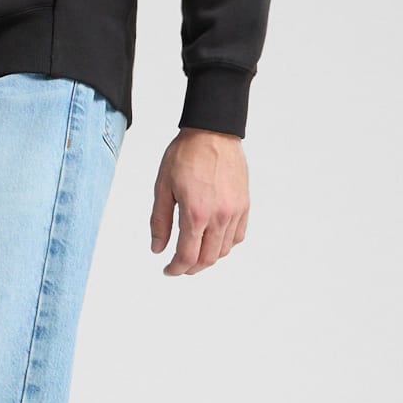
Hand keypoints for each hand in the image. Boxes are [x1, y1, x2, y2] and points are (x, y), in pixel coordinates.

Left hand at [151, 127, 248, 276]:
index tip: (168, 270)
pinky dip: (225, 244)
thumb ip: (160, 221)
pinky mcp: (244, 205)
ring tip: (194, 252)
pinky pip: (238, 236)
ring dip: (208, 257)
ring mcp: (235, 211)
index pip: (188, 256)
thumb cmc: (185, 155)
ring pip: (223, 250)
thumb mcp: (162, 187)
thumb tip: (158, 249)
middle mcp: (219, 216)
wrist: (212, 132)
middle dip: (191, 268)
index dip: (176, 269)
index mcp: (195, 213)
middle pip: (207, 259)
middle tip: (179, 266)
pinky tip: (213, 239)